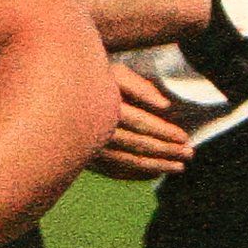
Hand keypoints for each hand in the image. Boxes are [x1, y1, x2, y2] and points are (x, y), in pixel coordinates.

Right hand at [90, 65, 193, 179]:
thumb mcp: (114, 73)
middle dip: (167, 151)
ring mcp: (90, 149)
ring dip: (157, 165)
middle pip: (139, 145)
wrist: (58, 96)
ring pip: (129, 162)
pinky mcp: (87, 159)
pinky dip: (138, 174)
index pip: (141, 123)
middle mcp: (97, 131)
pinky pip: (116, 172)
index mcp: (105, 108)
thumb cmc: (92, 79)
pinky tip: (155, 173)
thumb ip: (139, 86)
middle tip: (189, 153)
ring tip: (178, 167)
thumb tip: (165, 105)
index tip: (184, 137)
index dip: (164, 131)